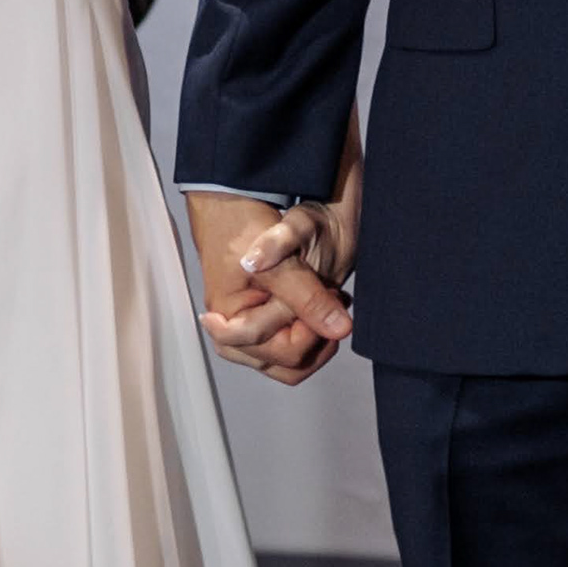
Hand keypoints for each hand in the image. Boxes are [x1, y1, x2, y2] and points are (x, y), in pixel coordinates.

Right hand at [188, 190, 353, 384]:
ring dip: (317, 339)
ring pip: (289, 362)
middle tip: (330, 299)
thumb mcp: (281, 261)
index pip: (272, 347)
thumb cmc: (244, 227)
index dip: (306, 330)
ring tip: (331, 302)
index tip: (327, 298)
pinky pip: (292, 347)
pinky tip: (327, 303)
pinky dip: (314, 332)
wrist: (236, 203)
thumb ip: (308, 298)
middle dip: (313, 337)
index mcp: (228, 319)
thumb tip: (339, 329)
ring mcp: (251, 330)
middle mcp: (236, 332)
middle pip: (282, 363)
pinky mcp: (266, 323)